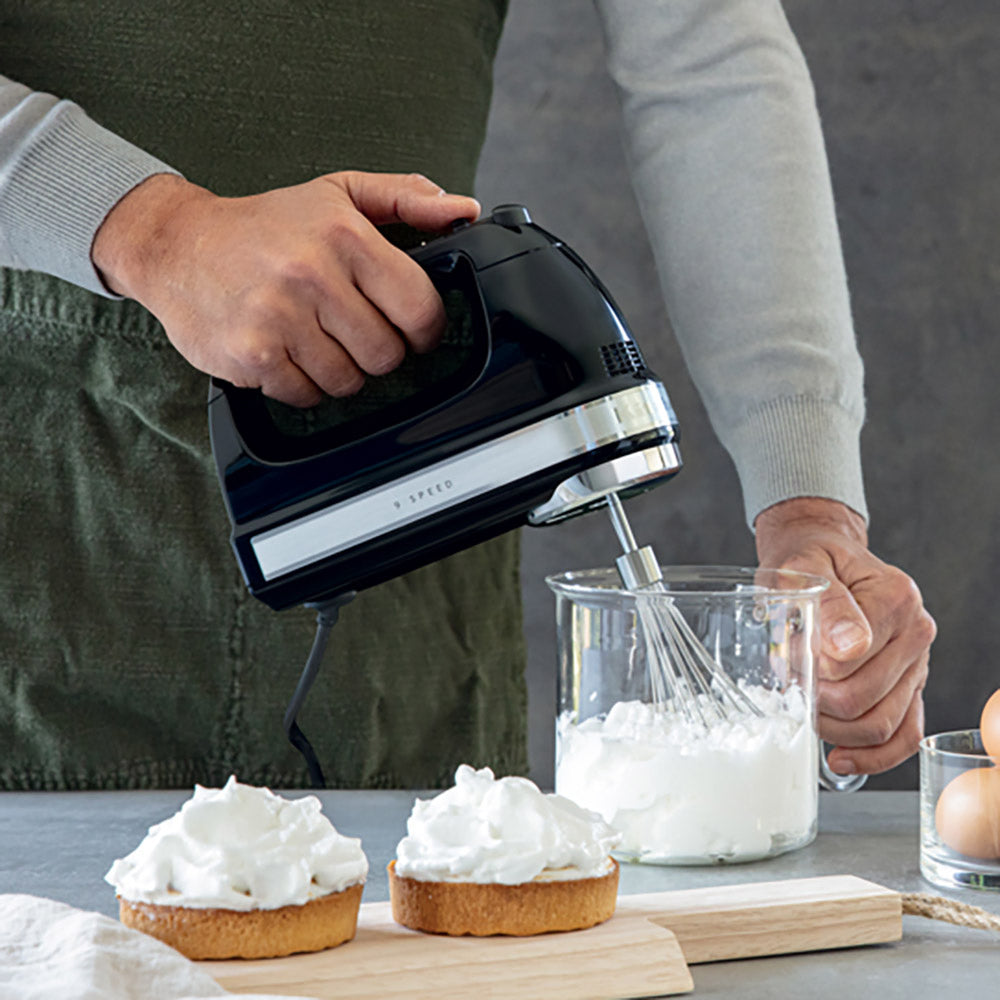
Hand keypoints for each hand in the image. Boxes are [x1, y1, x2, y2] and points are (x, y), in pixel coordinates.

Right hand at [92, 171, 480, 405]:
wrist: (176, 244)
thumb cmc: (265, 224)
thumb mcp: (337, 194)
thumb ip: (404, 199)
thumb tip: (461, 209)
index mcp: (345, 236)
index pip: (420, 310)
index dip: (424, 330)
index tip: (411, 329)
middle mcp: (312, 275)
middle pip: (386, 354)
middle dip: (376, 351)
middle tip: (352, 331)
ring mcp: (280, 318)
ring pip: (348, 381)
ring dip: (339, 370)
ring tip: (315, 339)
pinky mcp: (252, 355)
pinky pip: (307, 395)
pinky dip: (303, 384)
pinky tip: (287, 352)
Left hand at [754, 497, 935, 774]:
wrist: (820, 556)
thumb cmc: (808, 562)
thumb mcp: (801, 567)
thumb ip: (826, 603)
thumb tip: (848, 648)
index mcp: (895, 597)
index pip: (849, 659)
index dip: (809, 667)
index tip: (787, 655)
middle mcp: (915, 631)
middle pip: (864, 698)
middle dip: (816, 700)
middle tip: (789, 681)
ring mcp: (916, 663)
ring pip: (881, 724)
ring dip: (833, 728)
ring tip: (805, 707)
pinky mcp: (909, 688)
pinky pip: (903, 735)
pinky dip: (872, 756)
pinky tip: (839, 757)